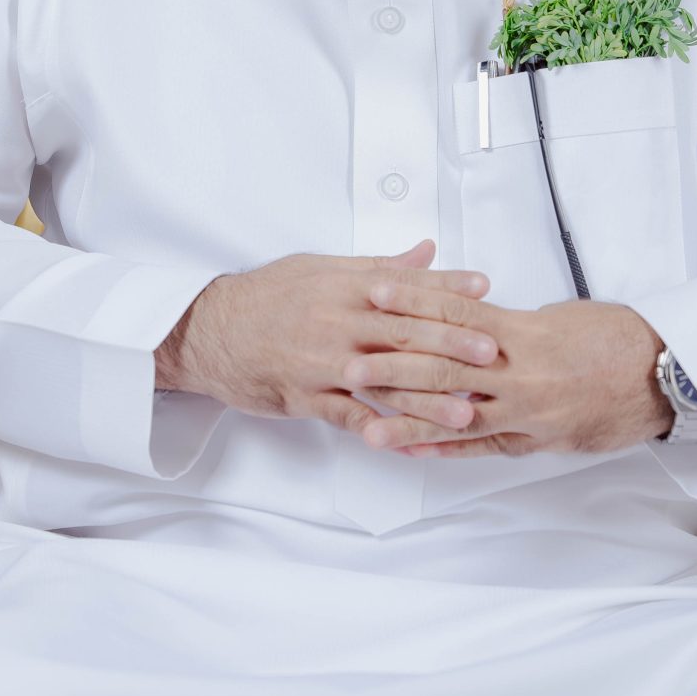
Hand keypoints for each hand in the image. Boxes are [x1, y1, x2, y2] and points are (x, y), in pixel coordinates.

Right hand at [155, 239, 500, 439]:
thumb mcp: (321, 268)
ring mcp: (321, 362)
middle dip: (449, 343)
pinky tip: (410, 444)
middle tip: (488, 353)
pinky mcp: (305, 396)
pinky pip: (349, 417)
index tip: (484, 289)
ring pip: (381, 380)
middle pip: (401, 333)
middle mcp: (336, 322)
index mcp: (343, 286)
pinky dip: (379, 430)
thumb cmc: (267, 296)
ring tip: (464, 411)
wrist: (208, 329)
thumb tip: (427, 251)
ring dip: (426, 399)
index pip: (404, 285)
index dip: (446, 288)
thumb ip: (379, 266)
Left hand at [346, 279, 674, 457]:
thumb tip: (468, 317)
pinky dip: (444, 448)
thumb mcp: (556, 318)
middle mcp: (519, 371)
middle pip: (444, 365)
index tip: (374, 290)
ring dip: (408, 418)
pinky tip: (412, 449)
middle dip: (393, 365)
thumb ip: (508, 323)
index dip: (412, 301)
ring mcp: (526, 410)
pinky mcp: (535, 439)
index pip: (456, 311)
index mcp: (523, 330)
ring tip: (366, 423)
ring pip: (455, 413)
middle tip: (349, 363)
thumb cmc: (613, 339)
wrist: (662, 376)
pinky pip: (480, 447)